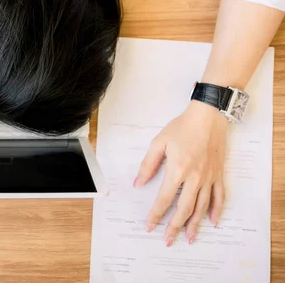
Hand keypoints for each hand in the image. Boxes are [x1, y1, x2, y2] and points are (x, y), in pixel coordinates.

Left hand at [134, 101, 228, 245]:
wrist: (208, 117)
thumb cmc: (182, 127)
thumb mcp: (159, 143)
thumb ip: (148, 165)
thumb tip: (138, 183)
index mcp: (178, 170)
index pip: (164, 199)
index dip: (156, 214)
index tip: (150, 226)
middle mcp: (195, 178)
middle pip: (184, 209)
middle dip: (175, 227)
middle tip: (168, 240)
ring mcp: (209, 177)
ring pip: (202, 207)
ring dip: (195, 224)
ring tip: (190, 238)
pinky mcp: (218, 174)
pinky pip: (219, 197)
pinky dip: (216, 210)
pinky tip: (212, 221)